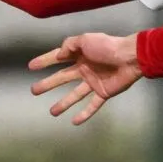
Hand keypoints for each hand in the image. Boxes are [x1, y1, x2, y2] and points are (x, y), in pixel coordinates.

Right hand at [27, 32, 142, 124]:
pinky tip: (75, 122)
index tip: (31, 66)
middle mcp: (84, 69)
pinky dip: (84, 114)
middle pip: (62, 78)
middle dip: (47, 84)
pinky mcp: (103, 92)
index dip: (44, 61)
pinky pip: (93, 105)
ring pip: (75, 95)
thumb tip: (58, 55)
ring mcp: (93, 82)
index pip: (57, 58)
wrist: (131, 57)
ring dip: (63, 103)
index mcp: (79, 54)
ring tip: (52, 112)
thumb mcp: (85, 39)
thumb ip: (70, 45)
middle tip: (34, 90)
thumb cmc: (108, 46)